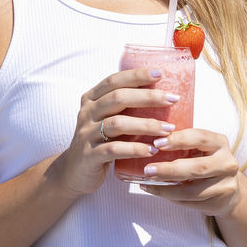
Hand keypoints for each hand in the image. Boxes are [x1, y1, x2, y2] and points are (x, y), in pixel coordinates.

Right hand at [51, 67, 182, 197]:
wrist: (74, 173)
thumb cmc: (99, 143)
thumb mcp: (107, 120)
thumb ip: (125, 109)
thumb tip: (163, 97)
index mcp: (91, 99)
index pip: (114, 81)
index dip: (136, 75)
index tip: (160, 73)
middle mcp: (87, 113)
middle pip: (118, 98)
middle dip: (148, 97)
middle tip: (172, 99)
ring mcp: (86, 134)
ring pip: (117, 123)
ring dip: (146, 125)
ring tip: (168, 129)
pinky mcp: (89, 155)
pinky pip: (113, 150)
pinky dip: (135, 149)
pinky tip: (152, 150)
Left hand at [139, 129, 245, 216]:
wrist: (229, 190)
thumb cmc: (206, 162)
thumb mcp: (200, 148)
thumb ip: (183, 144)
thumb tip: (150, 144)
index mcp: (220, 143)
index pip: (200, 137)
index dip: (178, 139)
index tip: (157, 143)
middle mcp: (227, 163)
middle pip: (197, 167)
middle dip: (169, 169)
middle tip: (148, 170)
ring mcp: (226, 185)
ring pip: (192, 190)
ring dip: (166, 188)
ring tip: (148, 184)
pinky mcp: (218, 202)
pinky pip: (190, 202)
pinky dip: (171, 197)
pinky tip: (158, 191)